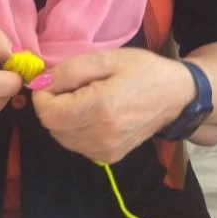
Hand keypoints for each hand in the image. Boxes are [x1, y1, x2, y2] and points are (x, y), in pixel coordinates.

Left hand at [31, 49, 197, 162]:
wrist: (176, 95)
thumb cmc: (142, 70)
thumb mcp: (106, 59)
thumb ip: (70, 71)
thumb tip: (40, 84)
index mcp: (101, 111)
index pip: (48, 113)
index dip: (43, 95)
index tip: (56, 79)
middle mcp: (101, 138)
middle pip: (52, 126)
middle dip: (54, 104)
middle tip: (75, 86)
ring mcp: (105, 152)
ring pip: (61, 137)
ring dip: (64, 117)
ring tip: (86, 98)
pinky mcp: (108, 158)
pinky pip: (75, 144)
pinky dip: (75, 128)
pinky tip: (92, 113)